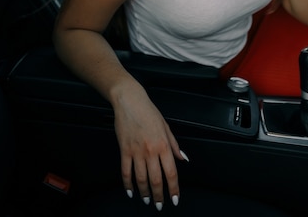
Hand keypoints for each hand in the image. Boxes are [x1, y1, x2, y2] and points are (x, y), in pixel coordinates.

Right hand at [113, 84, 186, 209]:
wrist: (130, 101)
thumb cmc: (148, 111)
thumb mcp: (166, 126)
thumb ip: (175, 145)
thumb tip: (183, 159)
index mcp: (163, 145)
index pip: (171, 173)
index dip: (174, 189)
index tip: (174, 199)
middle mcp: (151, 150)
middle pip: (156, 180)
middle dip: (159, 196)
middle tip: (159, 205)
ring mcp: (136, 151)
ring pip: (141, 179)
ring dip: (144, 192)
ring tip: (147, 200)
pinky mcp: (124, 150)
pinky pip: (126, 171)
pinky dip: (128, 184)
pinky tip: (130, 191)